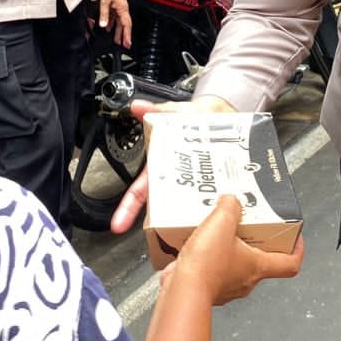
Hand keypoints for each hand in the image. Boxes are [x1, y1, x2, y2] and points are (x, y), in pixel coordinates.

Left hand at [97, 0, 131, 47]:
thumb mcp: (105, 2)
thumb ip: (104, 14)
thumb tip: (103, 25)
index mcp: (123, 8)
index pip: (126, 24)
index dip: (127, 34)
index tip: (127, 43)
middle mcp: (122, 9)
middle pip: (124, 25)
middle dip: (124, 36)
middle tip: (124, 45)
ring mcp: (118, 8)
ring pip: (119, 22)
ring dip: (118, 31)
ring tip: (116, 40)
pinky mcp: (114, 6)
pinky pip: (114, 18)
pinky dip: (112, 24)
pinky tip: (108, 28)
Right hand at [109, 95, 235, 233]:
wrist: (219, 114)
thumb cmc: (191, 118)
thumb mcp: (172, 113)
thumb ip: (154, 111)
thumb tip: (137, 106)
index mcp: (160, 167)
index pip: (139, 191)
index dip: (127, 208)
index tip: (118, 224)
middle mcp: (176, 179)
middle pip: (164, 207)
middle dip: (162, 223)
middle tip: (164, 234)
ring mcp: (195, 183)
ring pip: (190, 205)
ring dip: (192, 214)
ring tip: (195, 225)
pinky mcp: (215, 182)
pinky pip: (215, 197)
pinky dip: (218, 203)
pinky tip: (222, 211)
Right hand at [162, 194, 304, 306]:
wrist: (181, 290)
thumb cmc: (206, 266)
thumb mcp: (222, 222)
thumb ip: (230, 206)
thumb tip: (231, 201)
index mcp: (258, 266)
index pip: (290, 263)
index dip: (297, 249)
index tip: (295, 237)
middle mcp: (245, 280)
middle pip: (260, 260)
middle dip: (255, 241)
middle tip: (247, 226)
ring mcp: (227, 287)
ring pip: (234, 265)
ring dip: (228, 249)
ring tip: (215, 232)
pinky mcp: (208, 289)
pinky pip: (212, 271)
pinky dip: (207, 259)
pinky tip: (196, 246)